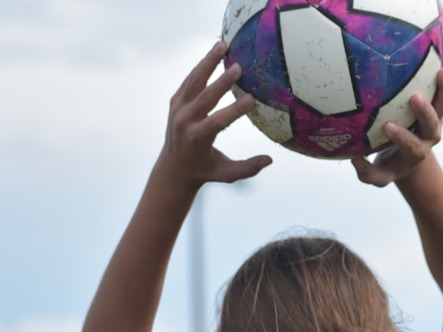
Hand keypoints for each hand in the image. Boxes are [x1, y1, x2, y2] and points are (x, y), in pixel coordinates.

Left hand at [161, 42, 271, 185]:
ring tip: (223, 45)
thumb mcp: (226, 175)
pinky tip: (215, 53)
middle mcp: (185, 121)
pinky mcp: (176, 100)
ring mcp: (178, 109)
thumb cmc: (205, 171)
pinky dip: (202, 66)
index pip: (217, 121)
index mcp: (197, 139)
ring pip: (194, 81)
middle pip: (205, 97)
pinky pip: (190, 80)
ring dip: (208, 62)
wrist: (173, 167)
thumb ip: (247, 168)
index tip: (251, 99)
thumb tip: (270, 160)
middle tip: (238, 67)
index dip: (235, 110)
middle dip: (222, 82)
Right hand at [352, 51, 442, 187]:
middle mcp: (430, 134)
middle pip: (432, 123)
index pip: (410, 144)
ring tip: (441, 69)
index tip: (386, 127)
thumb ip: (368, 174)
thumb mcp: (379, 176)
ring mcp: (437, 117)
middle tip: (415, 97)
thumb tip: (355, 161)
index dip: (400, 136)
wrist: (411, 157)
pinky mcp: (439, 103)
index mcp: (416, 151)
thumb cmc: (390, 164)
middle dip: (424, 111)